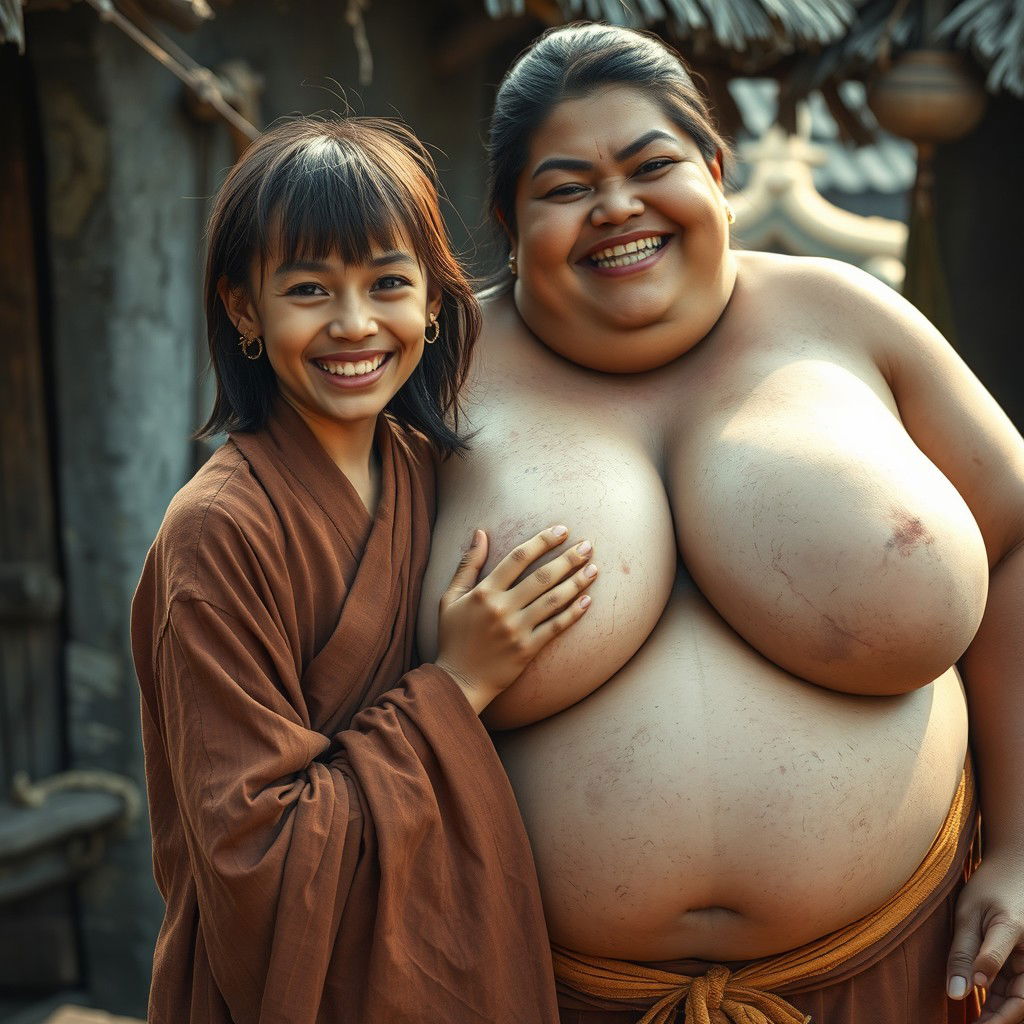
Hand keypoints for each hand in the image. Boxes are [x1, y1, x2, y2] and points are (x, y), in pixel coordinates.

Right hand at [434, 525, 595, 713]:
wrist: (459, 681)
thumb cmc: (453, 637)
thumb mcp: (451, 597)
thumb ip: (468, 564)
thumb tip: (480, 532)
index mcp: (484, 592)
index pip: (518, 558)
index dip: (542, 541)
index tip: (562, 530)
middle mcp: (502, 608)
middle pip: (542, 577)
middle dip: (568, 558)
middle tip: (588, 545)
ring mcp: (516, 630)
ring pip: (553, 600)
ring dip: (577, 582)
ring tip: (593, 568)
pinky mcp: (527, 650)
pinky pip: (555, 628)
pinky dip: (573, 613)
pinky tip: (588, 600)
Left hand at [947, 854, 1023, 1022]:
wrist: (1012, 867)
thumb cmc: (990, 886)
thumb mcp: (969, 915)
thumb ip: (965, 954)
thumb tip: (957, 993)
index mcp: (1021, 945)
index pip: (1016, 998)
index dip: (995, 1019)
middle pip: (1020, 1005)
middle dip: (997, 1023)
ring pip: (1016, 1000)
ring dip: (996, 1016)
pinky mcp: (1020, 963)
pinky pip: (1010, 989)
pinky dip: (995, 1002)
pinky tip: (977, 1013)